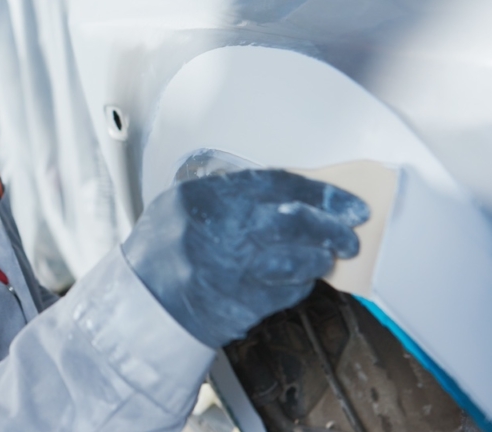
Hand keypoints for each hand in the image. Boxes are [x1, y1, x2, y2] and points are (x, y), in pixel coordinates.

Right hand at [122, 169, 368, 348]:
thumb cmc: (162, 251)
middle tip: (349, 232)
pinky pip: (287, 291)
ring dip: (321, 258)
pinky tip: (300, 277)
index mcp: (204, 198)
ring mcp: (231, 272)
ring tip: (327, 255)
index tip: (346, 201)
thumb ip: (229, 194)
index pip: (277, 185)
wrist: (142, 303)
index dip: (320, 192)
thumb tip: (288, 193)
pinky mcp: (241, 305)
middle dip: (332, 227)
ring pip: (298, 261)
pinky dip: (300, 283)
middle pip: (294, 222)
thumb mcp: (182, 203)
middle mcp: (219, 233)